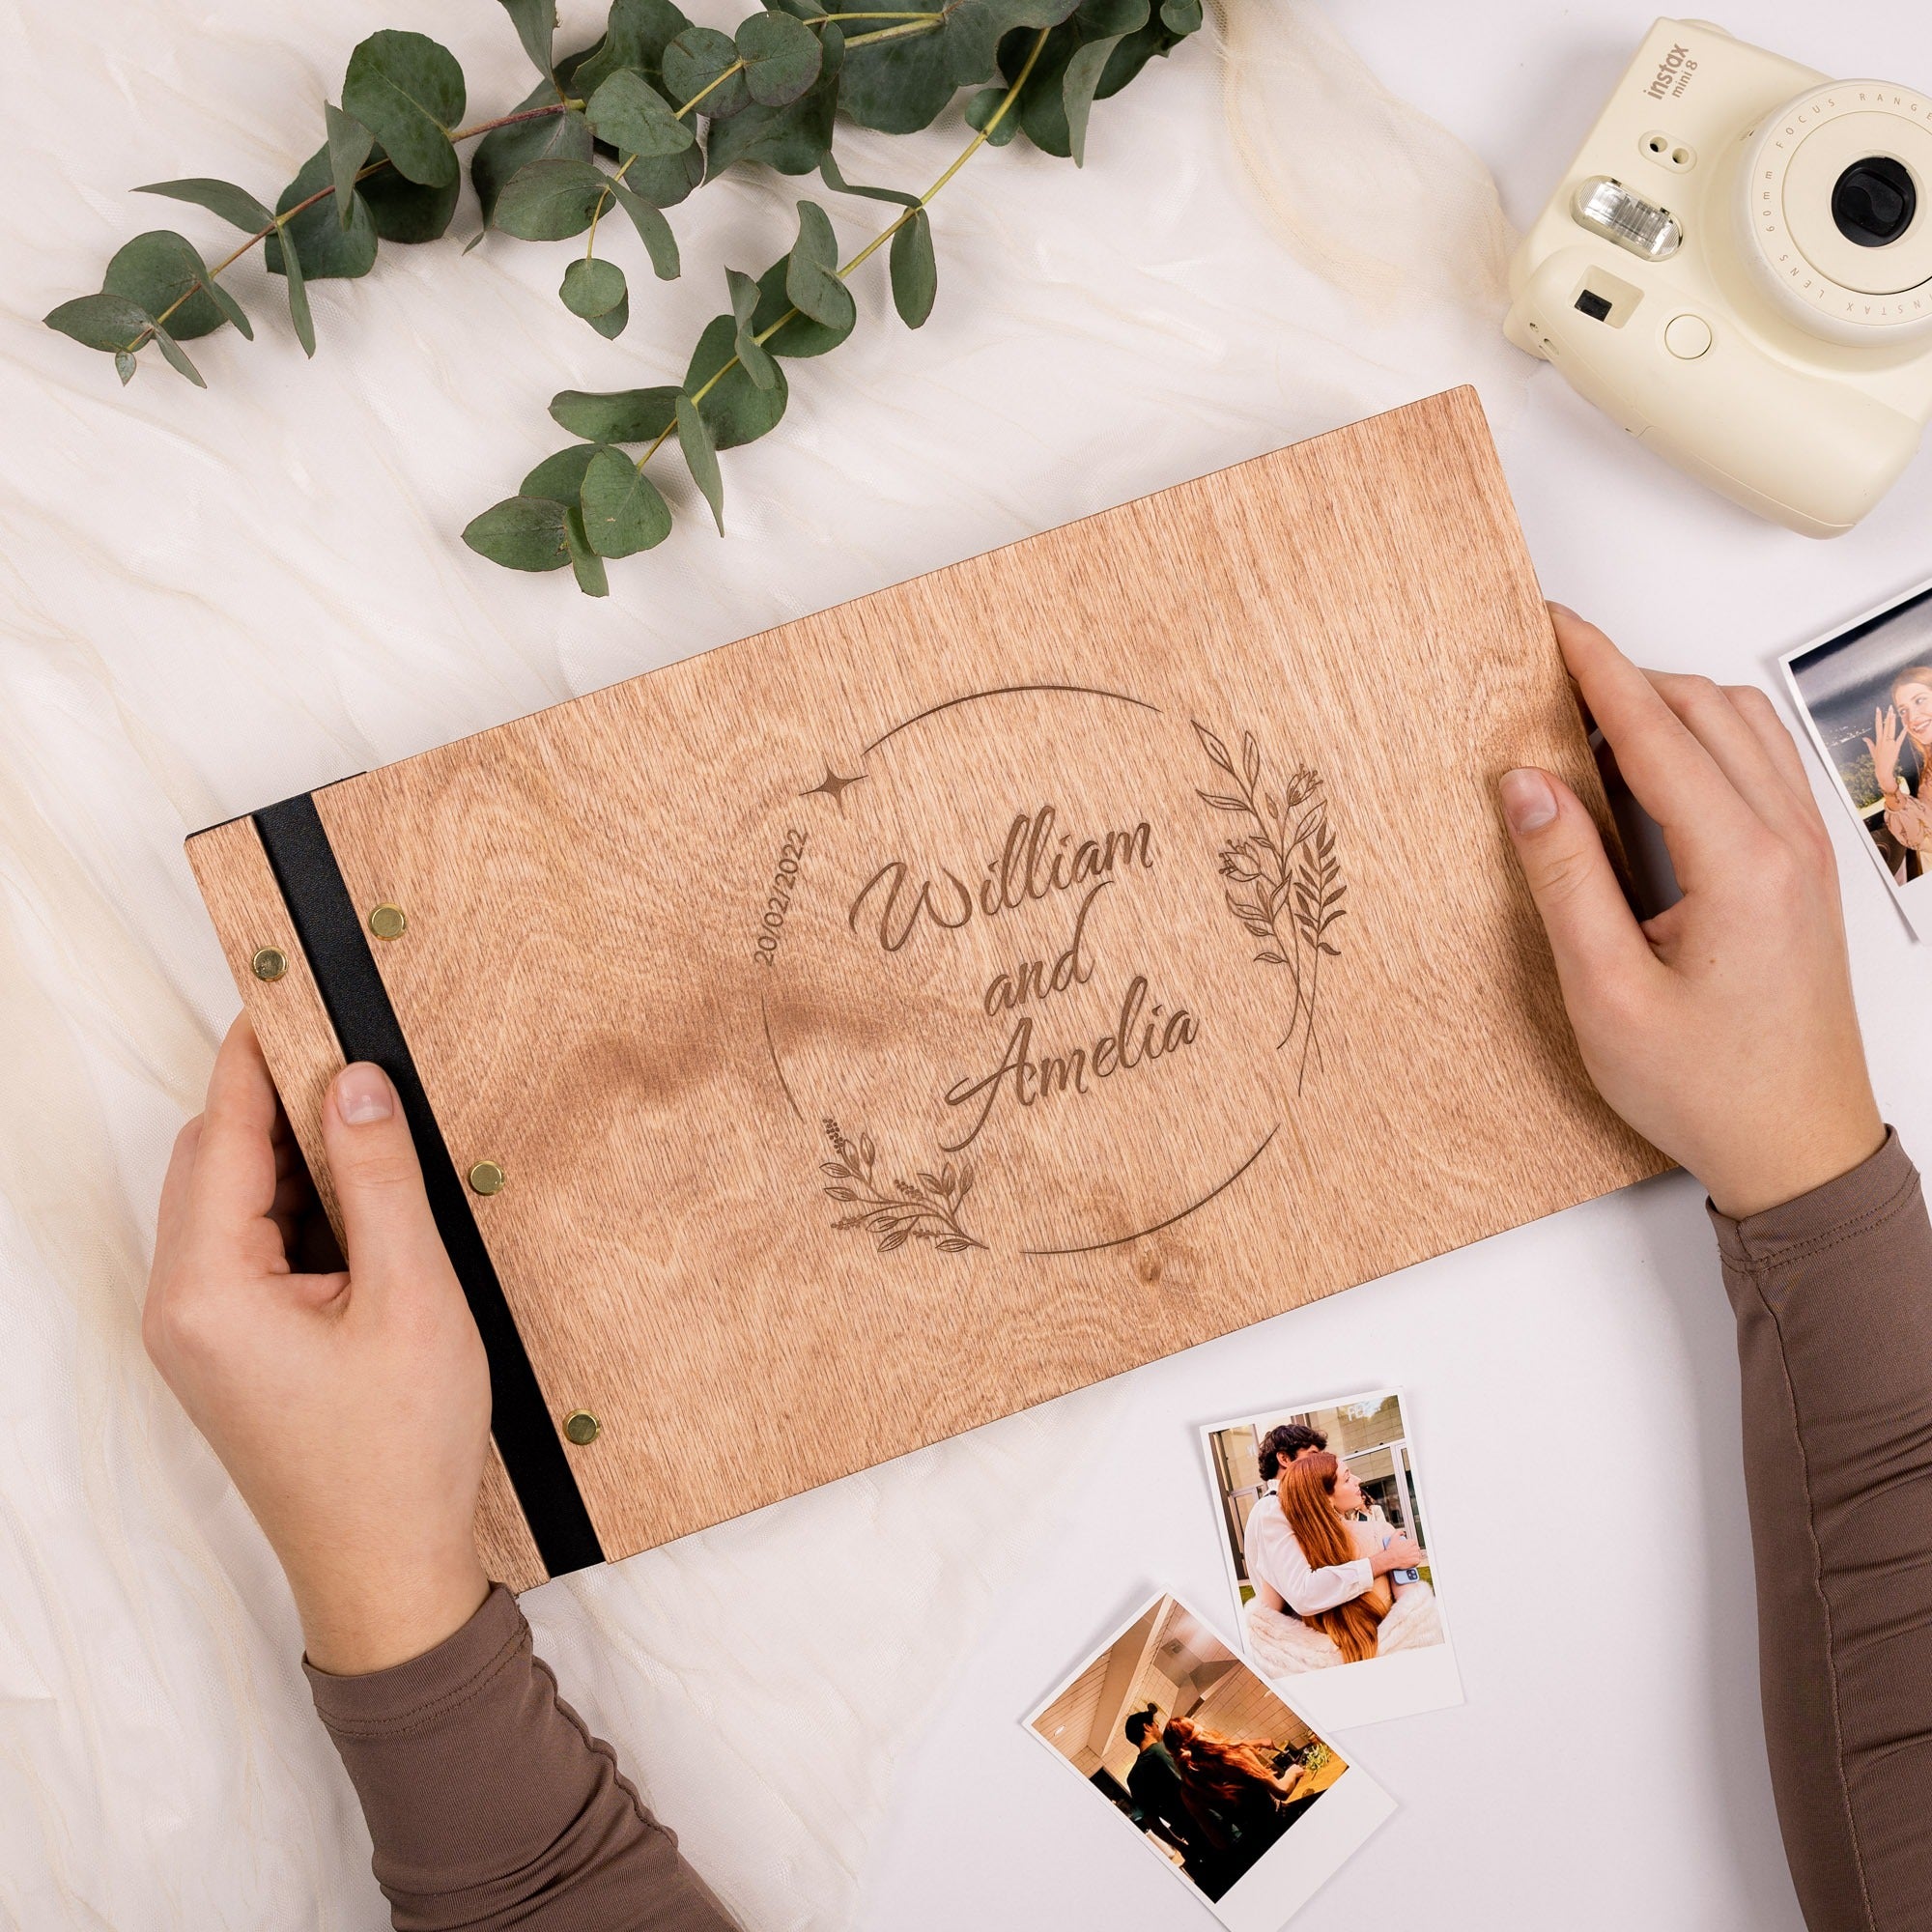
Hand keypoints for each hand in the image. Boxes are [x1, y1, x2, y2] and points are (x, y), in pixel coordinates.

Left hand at [145, 1016, 490, 1673]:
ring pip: (232, 1203)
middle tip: (354, 1050)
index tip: (290, 990)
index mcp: (209, 1291)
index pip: (221, 1136)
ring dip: (293, 1158)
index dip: (256, 1057)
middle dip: (277, 1102)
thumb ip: (380, 1180)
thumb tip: (355, 1081)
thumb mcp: (412, 1298)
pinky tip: (363, 1201)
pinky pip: (249, 1248)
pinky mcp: (229, 1350)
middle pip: (213, 1163)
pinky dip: (299, 1209)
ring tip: (373, 1125)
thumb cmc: (400, 1450)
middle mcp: (182, 1307)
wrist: (388, 1573)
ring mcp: (200, 1334)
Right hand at [1370, 1533, 1422, 1574]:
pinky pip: (1418, 1560)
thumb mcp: (1393, 1537)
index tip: (1408, 1547)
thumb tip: (1402, 1532)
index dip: (1410, 1544)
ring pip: (1418, 1554)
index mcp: (1410, 1542)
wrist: (1391, 1559)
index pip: (1414, 1542)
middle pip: (1416, 1548)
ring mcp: (1415, 1555)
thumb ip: (1398, 1532)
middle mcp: (1414, 1548)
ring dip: (1415, 1555)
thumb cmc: (1392, 1550)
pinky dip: (1416, 1561)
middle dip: (1413, 1550)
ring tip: (1410, 1556)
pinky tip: (1411, 1560)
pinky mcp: (1415, 1561)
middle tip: (1408, 1552)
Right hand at [1498, 606, 1882, 1220]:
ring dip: (1669, 705)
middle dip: (1626, 675)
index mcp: (1739, 864)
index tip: (1550, 625)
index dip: (1595, 667)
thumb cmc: (1709, 1088)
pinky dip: (1703, 741)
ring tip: (1592, 720)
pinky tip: (1653, 771)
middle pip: (1705, 708)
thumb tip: (1527, 786)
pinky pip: (1760, 766)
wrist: (1797, 1148)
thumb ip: (1564, 879)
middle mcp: (1787, 842)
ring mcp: (1807, 853)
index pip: (1656, 728)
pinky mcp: (1805, 870)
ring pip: (1741, 727)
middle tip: (1551, 673)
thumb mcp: (1605, 993)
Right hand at [1865, 704, 1905, 798]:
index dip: (1878, 717)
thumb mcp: (1872, 751)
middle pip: (1885, 725)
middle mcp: (1883, 740)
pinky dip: (1903, 732)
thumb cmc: (1878, 761)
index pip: (1878, 725)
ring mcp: (1890, 743)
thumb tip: (1864, 738)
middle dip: (1887, 715)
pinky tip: (1905, 726)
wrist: (1883, 769)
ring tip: (1894, 713)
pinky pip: (1900, 738)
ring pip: (1892, 729)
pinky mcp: (1896, 747)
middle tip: (1889, 707)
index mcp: (1878, 740)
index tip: (1878, 709)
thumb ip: (1869, 743)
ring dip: (1893, 721)